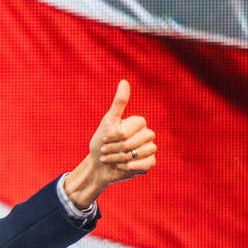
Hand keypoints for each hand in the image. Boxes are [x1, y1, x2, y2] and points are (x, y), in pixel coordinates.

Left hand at [64, 80, 156, 208]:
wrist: (98, 165)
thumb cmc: (101, 143)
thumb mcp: (108, 122)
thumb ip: (119, 103)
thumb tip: (124, 81)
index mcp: (138, 123)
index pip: (133, 127)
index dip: (117, 135)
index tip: (104, 139)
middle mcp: (146, 134)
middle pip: (137, 140)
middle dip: (117, 148)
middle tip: (104, 152)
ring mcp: (149, 148)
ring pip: (143, 152)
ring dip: (122, 158)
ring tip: (110, 160)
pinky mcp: (149, 162)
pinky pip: (146, 163)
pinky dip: (131, 167)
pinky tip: (120, 166)